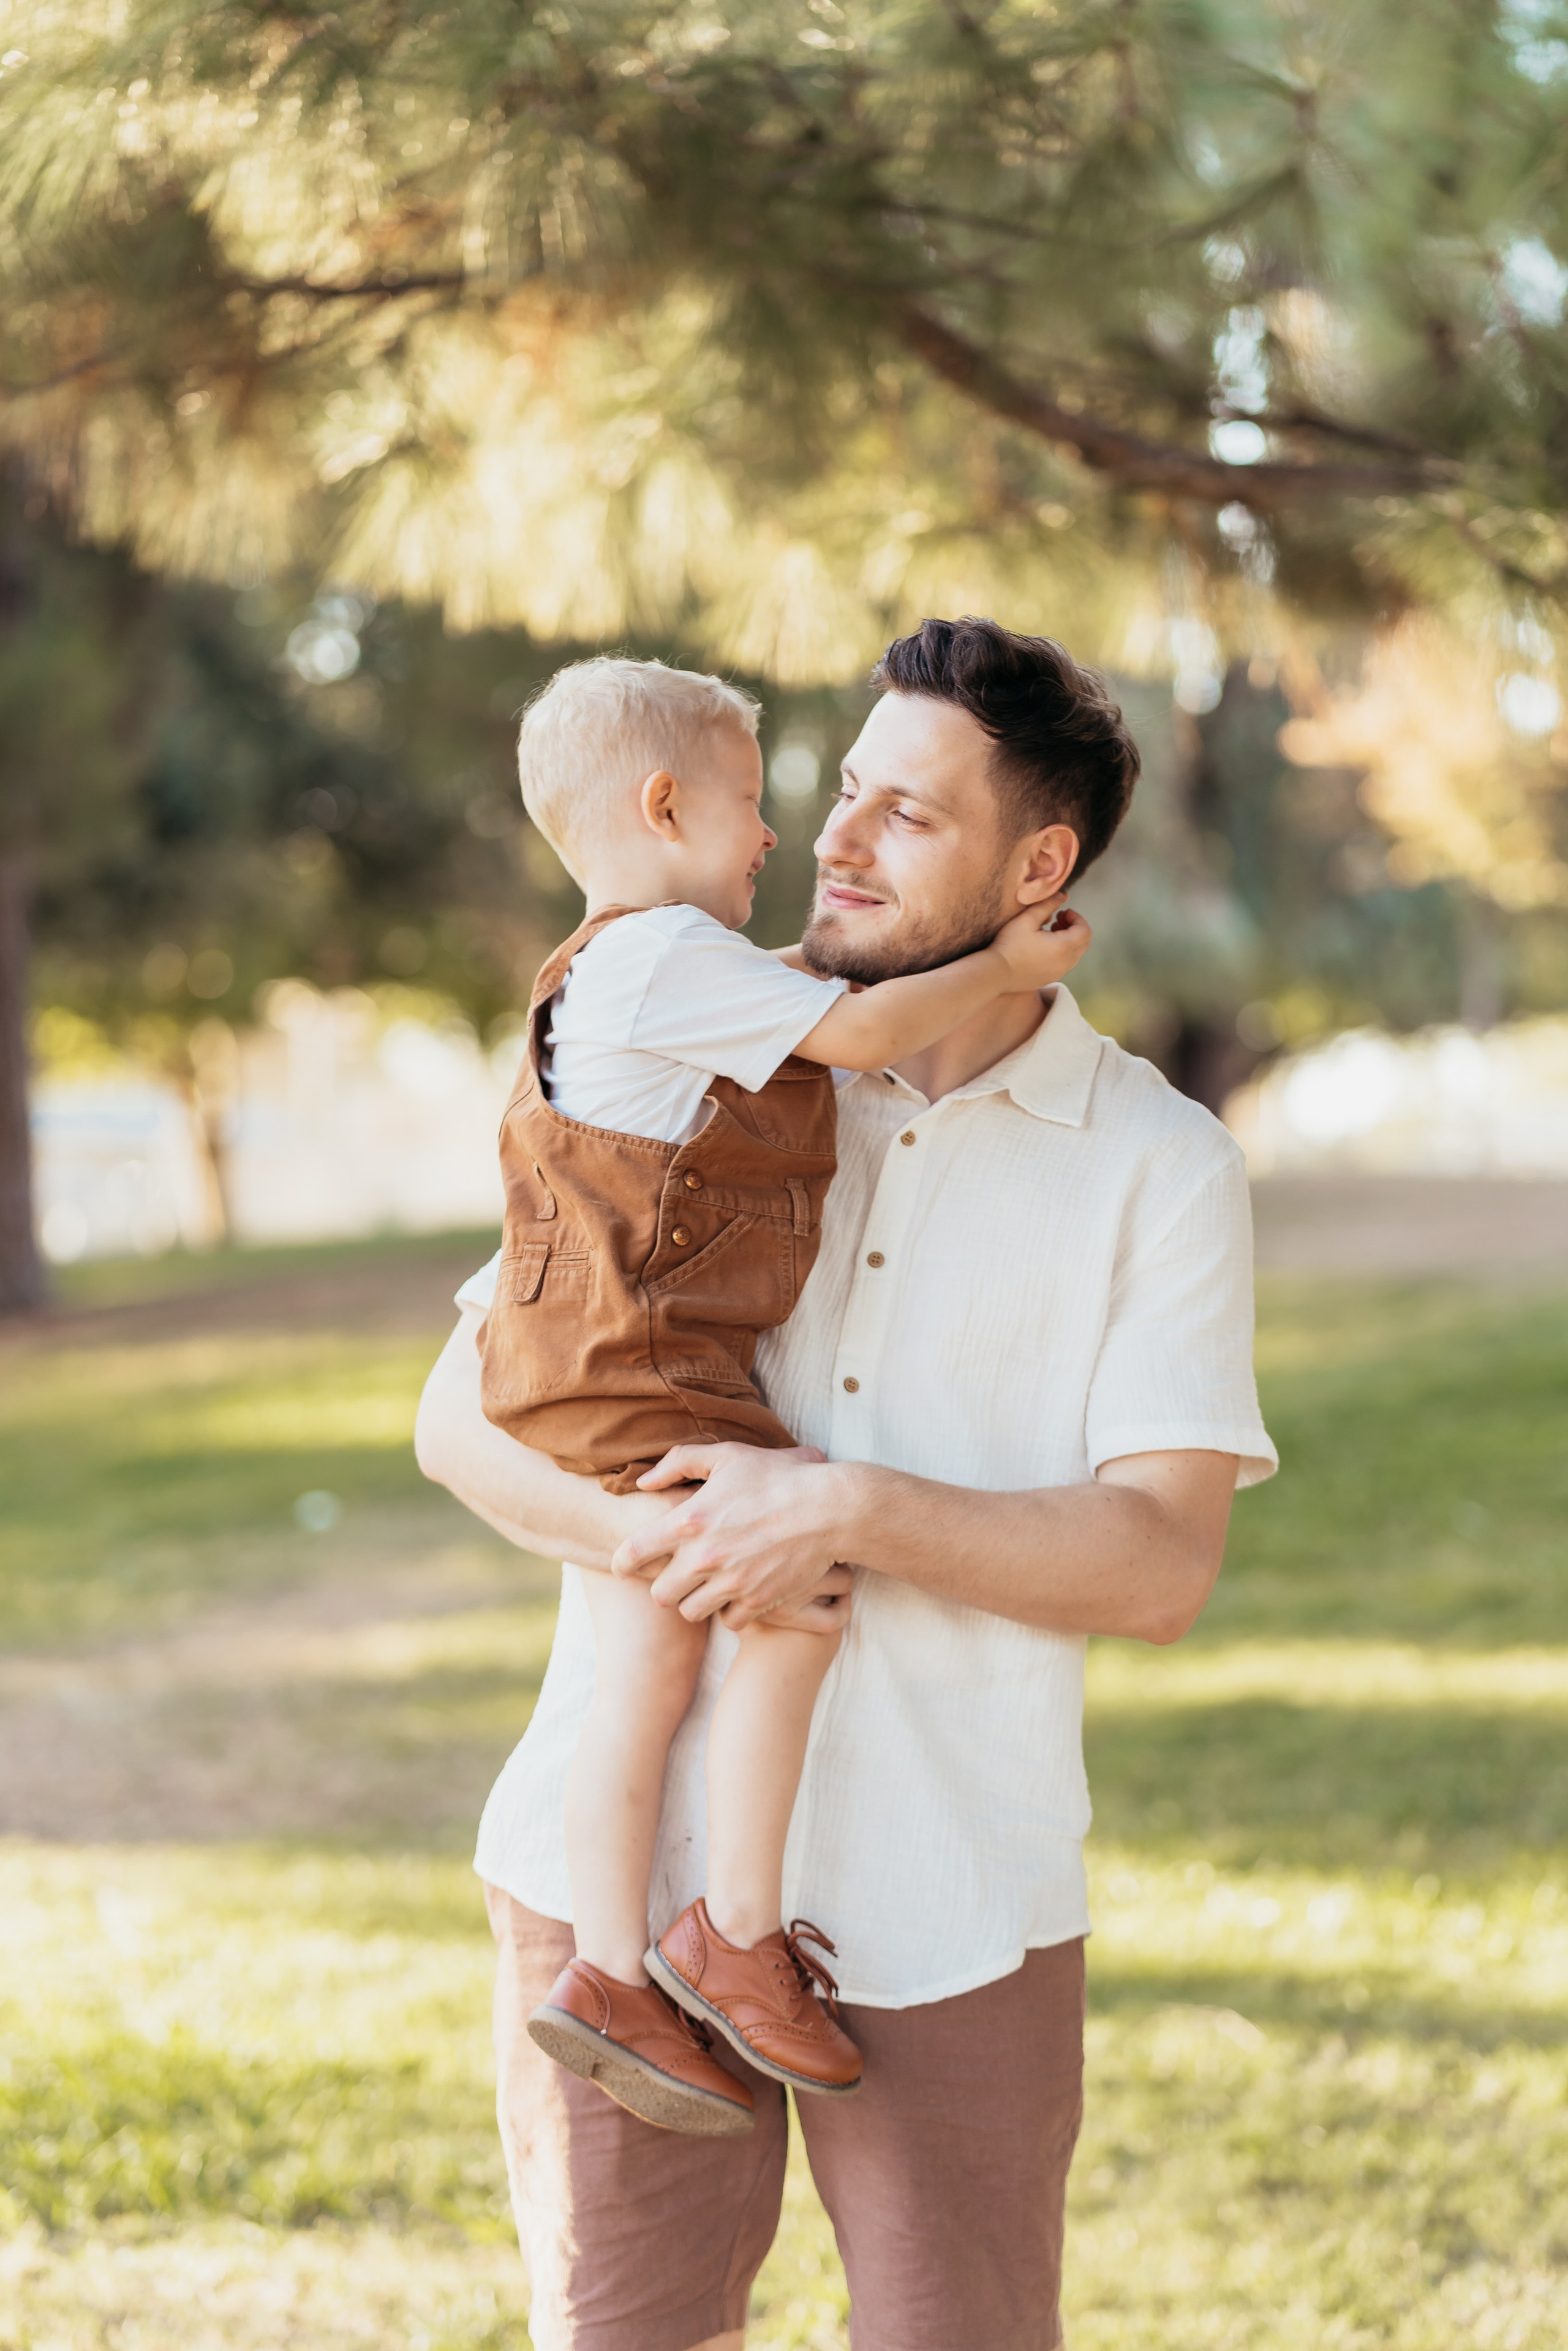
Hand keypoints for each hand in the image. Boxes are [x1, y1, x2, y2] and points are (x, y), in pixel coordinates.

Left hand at [612, 1442, 854, 1628]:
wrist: (828, 1510)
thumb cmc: (776, 1478)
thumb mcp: (726, 1457)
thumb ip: (679, 1462)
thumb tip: (645, 1483)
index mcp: (689, 1521)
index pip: (634, 1553)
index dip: (621, 1563)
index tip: (622, 1567)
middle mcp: (704, 1558)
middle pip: (660, 1594)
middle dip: (665, 1586)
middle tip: (677, 1576)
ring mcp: (732, 1584)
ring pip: (692, 1612)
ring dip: (696, 1600)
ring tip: (709, 1585)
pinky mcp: (758, 1601)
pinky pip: (729, 1622)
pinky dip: (731, 1611)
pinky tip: (738, 1593)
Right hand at [989, 899, 1091, 991]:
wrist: (996, 972)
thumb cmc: (1010, 944)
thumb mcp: (1028, 918)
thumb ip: (1048, 904)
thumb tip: (1064, 895)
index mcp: (1063, 946)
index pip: (1085, 930)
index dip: (1077, 918)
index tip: (1062, 912)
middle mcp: (1065, 962)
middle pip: (1084, 943)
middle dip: (1074, 928)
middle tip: (1057, 921)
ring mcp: (1059, 973)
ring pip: (1075, 954)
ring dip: (1068, 941)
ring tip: (1049, 933)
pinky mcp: (1050, 979)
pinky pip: (1064, 964)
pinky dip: (1061, 953)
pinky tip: (1043, 947)